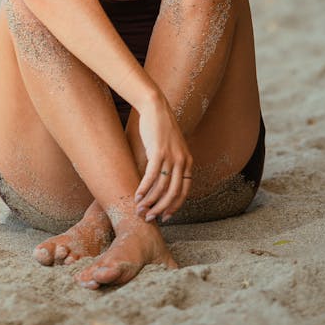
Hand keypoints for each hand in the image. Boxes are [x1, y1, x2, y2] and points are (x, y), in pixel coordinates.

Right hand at [134, 89, 193, 221]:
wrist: (155, 107)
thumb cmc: (160, 128)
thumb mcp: (171, 148)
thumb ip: (169, 164)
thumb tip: (160, 184)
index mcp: (187, 161)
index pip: (184, 191)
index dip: (175, 206)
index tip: (165, 216)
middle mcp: (182, 160)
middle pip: (173, 193)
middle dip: (160, 208)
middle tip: (149, 217)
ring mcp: (171, 156)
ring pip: (162, 187)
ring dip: (150, 201)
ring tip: (139, 209)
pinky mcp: (158, 151)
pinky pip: (151, 176)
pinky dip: (144, 189)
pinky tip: (137, 195)